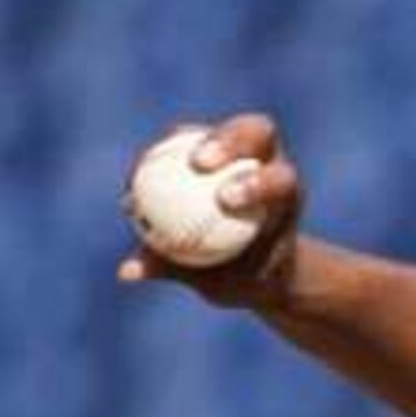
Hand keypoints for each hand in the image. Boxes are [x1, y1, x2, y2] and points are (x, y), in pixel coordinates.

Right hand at [119, 112, 306, 310]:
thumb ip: (182, 272)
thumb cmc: (248, 279)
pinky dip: (159, 156)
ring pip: (213, 130)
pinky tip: (133, 176)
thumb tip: (126, 271)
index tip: (225, 200)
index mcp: (288, 195)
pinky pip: (182, 144)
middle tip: (196, 162)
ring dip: (182, 138)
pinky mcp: (214, 147)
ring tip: (148, 162)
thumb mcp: (225, 286)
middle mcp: (270, 162)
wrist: (260, 265)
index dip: (257, 182)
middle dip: (229, 139)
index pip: (281, 179)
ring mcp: (242, 149)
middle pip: (257, 131)